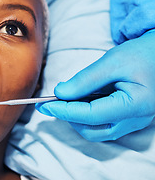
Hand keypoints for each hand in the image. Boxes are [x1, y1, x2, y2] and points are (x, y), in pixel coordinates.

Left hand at [36, 30, 154, 140]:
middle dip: (69, 117)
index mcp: (134, 106)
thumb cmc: (142, 54)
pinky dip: (87, 115)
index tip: (44, 105)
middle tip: (51, 101)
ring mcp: (133, 122)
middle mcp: (135, 120)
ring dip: (77, 117)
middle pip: (92, 130)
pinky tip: (80, 99)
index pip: (91, 115)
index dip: (64, 111)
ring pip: (96, 130)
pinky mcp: (129, 119)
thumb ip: (85, 79)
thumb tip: (60, 93)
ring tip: (67, 97)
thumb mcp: (112, 62)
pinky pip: (103, 124)